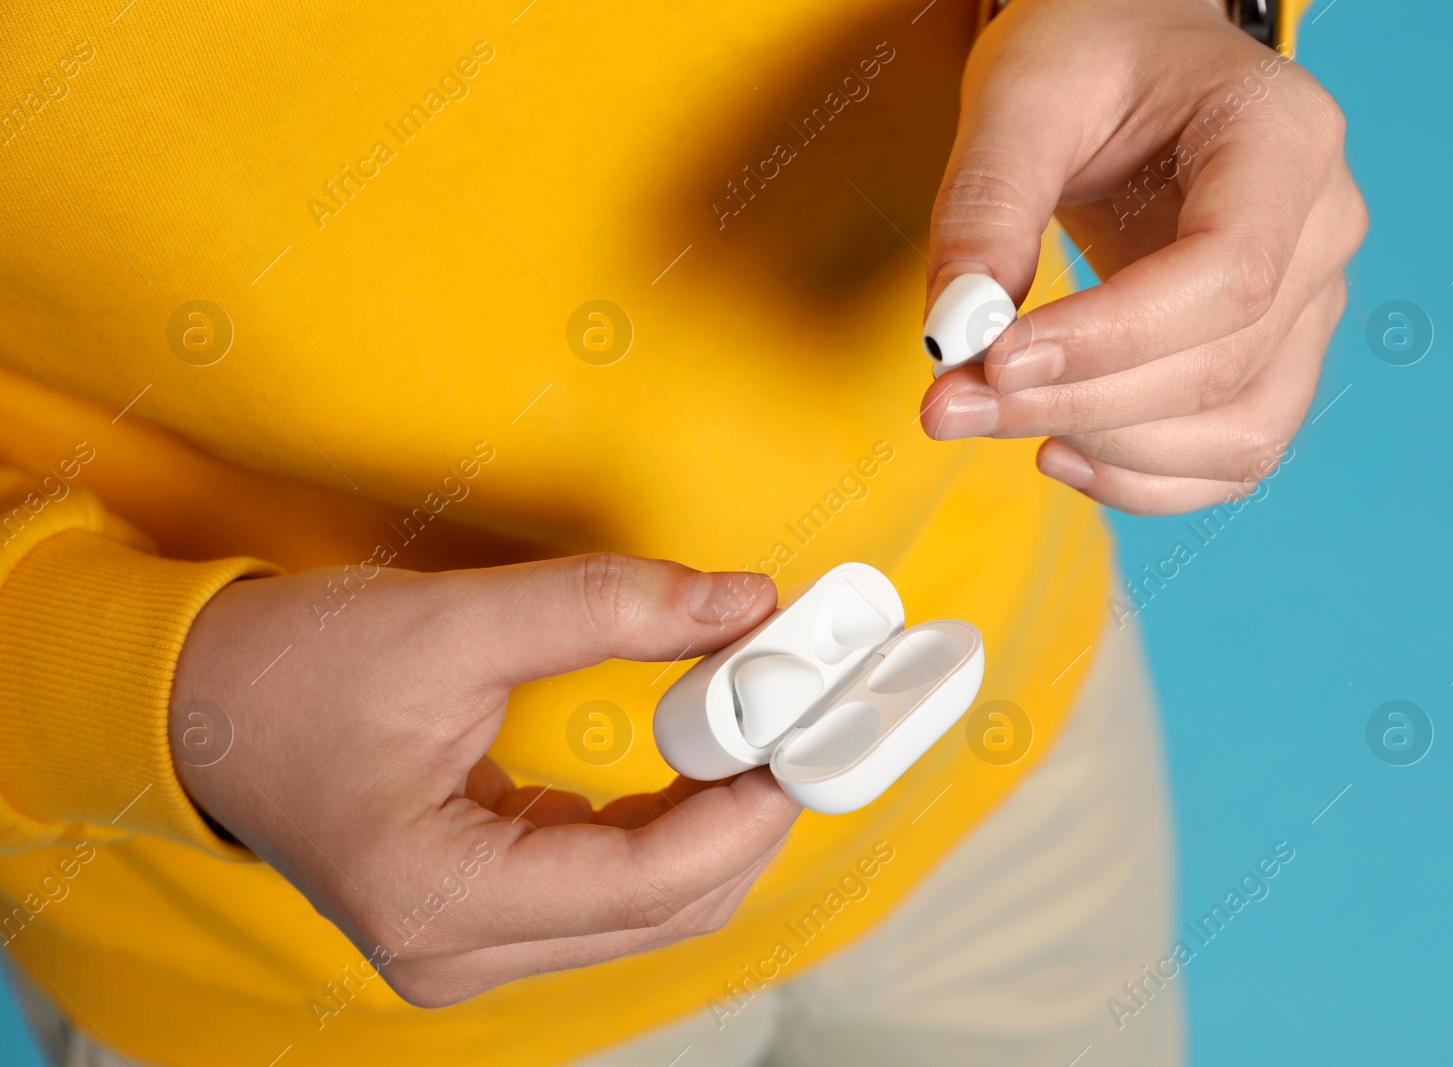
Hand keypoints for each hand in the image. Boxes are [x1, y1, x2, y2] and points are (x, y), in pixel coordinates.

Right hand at [169, 554, 798, 1006]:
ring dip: (713, 825)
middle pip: (663, 912)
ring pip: (646, 911)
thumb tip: (743, 604)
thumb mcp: (453, 623)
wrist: (195, 704)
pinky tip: (693, 764)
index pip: (646, 882)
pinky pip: (609, 896)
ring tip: (749, 729)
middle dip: (744, 818)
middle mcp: (457, 953)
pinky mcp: (477, 921)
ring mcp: (467, 948)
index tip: (805, 732)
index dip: (746, 808)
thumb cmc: (290, 670)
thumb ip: (607, 609)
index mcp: (440, 901)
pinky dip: (666, 832)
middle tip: (792, 721)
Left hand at [919, 0, 1365, 513]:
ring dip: (1113, 455)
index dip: (1109, 339)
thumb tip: (955, 333)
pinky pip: (1233, 454)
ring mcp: (1312, 300)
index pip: (1226, 275)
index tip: (995, 361)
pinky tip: (1058, 450)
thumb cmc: (1092, 51)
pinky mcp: (1276, 355)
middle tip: (949, 405)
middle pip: (1220, 365)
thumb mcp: (1023, 92)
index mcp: (1285, 137)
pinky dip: (1146, 479)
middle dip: (1075, 403)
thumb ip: (987, 205)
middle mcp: (1324, 226)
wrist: (1136, 52)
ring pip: (1241, 432)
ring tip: (1000, 420)